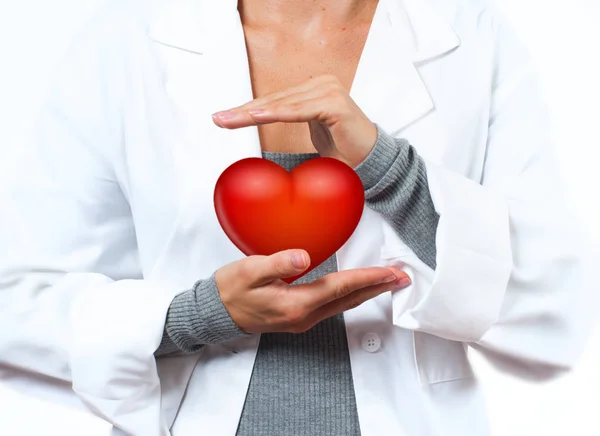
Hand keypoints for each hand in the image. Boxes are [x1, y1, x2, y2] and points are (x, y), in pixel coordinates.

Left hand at [212, 75, 377, 167]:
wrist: (371, 162)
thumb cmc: (343, 150)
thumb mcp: (310, 134)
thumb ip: (290, 124)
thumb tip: (264, 130)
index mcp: (313, 90)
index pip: (275, 101)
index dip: (248, 110)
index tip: (224, 118)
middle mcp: (320, 85)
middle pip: (275, 101)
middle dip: (244, 112)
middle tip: (218, 119)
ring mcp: (328, 91)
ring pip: (283, 105)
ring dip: (254, 114)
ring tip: (230, 119)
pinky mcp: (335, 104)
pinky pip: (300, 111)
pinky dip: (278, 114)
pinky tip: (257, 116)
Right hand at [215, 249, 410, 333]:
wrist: (216, 313)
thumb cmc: (230, 290)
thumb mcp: (249, 271)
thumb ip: (277, 263)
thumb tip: (303, 257)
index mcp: (296, 304)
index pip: (340, 287)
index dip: (367, 278)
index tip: (390, 272)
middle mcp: (305, 316)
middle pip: (349, 299)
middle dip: (377, 287)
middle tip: (402, 277)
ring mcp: (302, 319)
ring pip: (344, 304)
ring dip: (367, 292)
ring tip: (387, 282)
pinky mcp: (298, 317)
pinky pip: (333, 306)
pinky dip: (350, 295)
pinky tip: (356, 289)